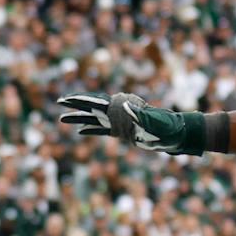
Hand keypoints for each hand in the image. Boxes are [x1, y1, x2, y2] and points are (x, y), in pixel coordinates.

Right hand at [55, 93, 200, 154]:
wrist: (176, 135)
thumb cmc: (167, 128)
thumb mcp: (154, 121)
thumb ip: (140, 114)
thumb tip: (125, 105)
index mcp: (122, 108)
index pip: (97, 103)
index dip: (81, 101)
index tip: (66, 100)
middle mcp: (118, 113)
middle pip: (92, 108)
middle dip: (75, 106)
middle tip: (59, 103)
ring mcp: (120, 123)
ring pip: (94, 120)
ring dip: (79, 119)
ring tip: (61, 119)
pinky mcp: (123, 133)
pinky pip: (102, 131)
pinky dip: (91, 131)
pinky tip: (80, 132)